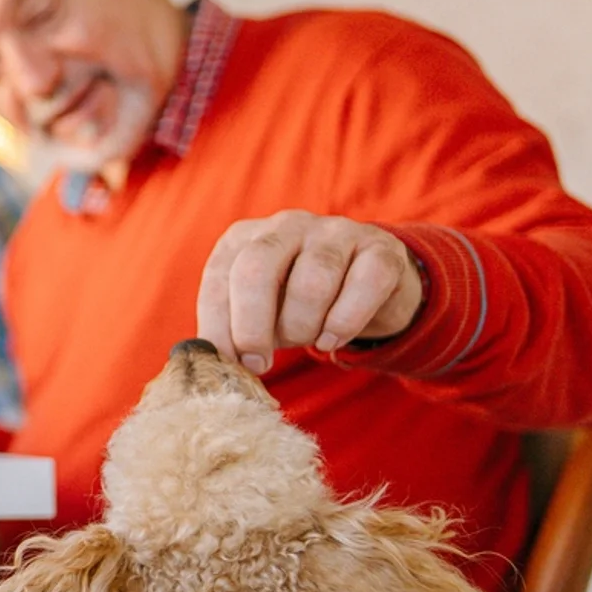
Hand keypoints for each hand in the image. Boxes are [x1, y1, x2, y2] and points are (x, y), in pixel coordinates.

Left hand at [196, 211, 422, 373]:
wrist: (368, 284)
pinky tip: (333, 339)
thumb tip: (211, 366)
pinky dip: (344, 322)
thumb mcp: (261, 310)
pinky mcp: (379, 248)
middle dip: (252, 326)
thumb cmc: (297, 302)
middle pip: (257, 270)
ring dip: (303, 328)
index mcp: (245, 238)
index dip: (220, 326)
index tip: (232, 363)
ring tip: (307, 341)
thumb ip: (234, 331)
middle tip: (259, 364)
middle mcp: (286, 225)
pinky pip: (363, 286)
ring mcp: (335, 231)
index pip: (220, 278)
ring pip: (311, 283)